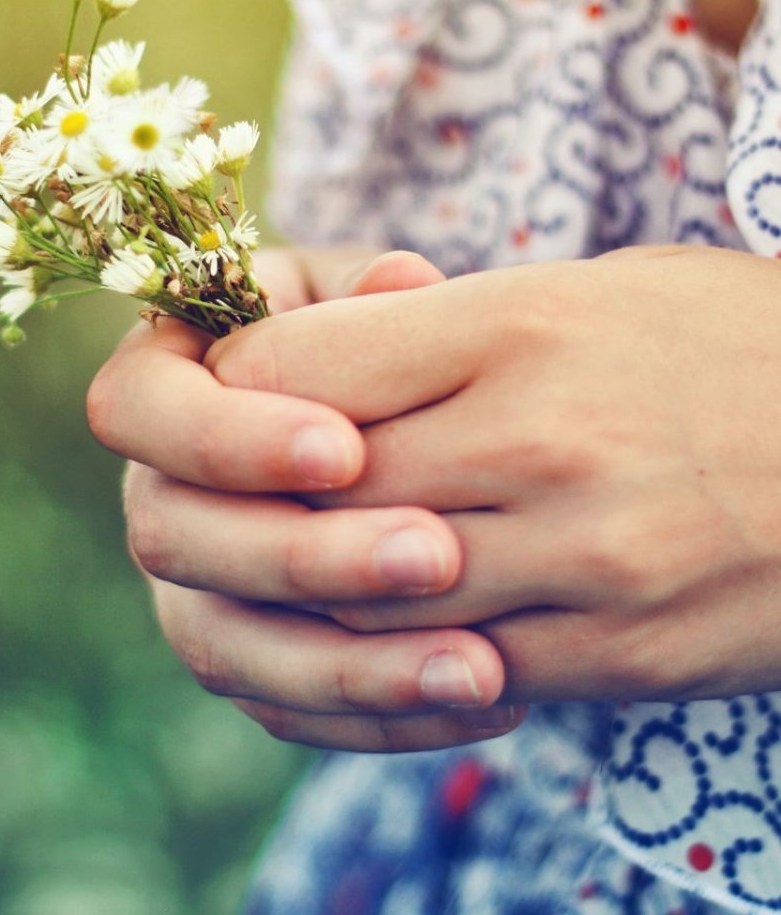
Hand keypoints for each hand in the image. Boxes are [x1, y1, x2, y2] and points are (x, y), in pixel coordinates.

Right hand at [88, 248, 522, 751]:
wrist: (396, 417)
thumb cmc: (373, 334)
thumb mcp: (373, 298)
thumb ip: (375, 298)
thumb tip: (402, 284)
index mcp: (161, 382)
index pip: (136, 410)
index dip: (225, 438)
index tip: (347, 447)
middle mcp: (156, 489)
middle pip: (171, 538)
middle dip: (299, 554)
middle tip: (435, 553)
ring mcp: (189, 582)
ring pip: (220, 645)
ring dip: (345, 665)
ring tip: (482, 668)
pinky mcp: (242, 655)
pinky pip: (282, 706)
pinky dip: (377, 714)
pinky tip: (486, 700)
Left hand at [207, 244, 780, 710]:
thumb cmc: (720, 340)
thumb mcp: (581, 289)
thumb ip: (438, 326)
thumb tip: (303, 358)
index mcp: (516, 325)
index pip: (300, 365)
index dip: (242, 384)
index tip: (238, 391)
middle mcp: (538, 439)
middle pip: (315, 489)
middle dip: (258, 494)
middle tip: (244, 489)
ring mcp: (581, 556)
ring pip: (368, 595)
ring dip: (315, 584)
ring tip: (305, 558)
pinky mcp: (618, 650)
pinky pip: (455, 668)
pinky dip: (401, 652)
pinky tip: (394, 621)